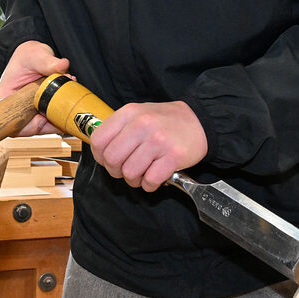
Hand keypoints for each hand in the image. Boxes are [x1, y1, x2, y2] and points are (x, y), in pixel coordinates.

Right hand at [0, 40, 68, 135]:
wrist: (33, 55)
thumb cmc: (28, 55)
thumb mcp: (36, 55)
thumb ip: (48, 61)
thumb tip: (62, 65)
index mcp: (4, 99)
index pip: (16, 124)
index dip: (34, 126)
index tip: (49, 117)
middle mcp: (13, 109)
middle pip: (32, 128)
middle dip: (52, 119)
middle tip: (66, 105)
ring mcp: (26, 111)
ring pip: (43, 126)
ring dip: (58, 116)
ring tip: (68, 99)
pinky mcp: (37, 111)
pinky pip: (48, 119)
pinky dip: (59, 113)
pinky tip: (68, 102)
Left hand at [89, 101, 206, 191]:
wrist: (199, 121)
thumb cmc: (165, 121)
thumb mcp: (138, 114)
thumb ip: (119, 129)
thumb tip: (100, 152)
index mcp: (129, 113)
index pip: (98, 141)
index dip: (100, 156)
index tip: (109, 160)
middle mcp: (142, 124)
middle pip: (112, 160)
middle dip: (116, 171)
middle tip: (126, 169)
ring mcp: (158, 140)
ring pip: (130, 173)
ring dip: (134, 180)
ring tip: (143, 173)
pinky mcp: (173, 156)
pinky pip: (150, 180)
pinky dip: (150, 184)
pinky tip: (155, 176)